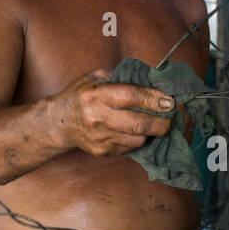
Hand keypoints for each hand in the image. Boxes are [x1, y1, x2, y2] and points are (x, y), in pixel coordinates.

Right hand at [47, 69, 174, 156]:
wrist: (58, 122)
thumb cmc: (80, 95)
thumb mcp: (95, 78)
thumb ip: (121, 78)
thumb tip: (152, 82)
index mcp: (95, 95)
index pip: (131, 96)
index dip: (153, 99)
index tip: (169, 100)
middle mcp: (96, 117)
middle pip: (138, 124)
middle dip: (160, 122)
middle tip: (170, 117)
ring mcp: (99, 137)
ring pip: (137, 139)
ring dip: (151, 132)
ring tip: (154, 123)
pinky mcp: (102, 151)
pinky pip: (130, 147)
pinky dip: (138, 139)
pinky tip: (137, 131)